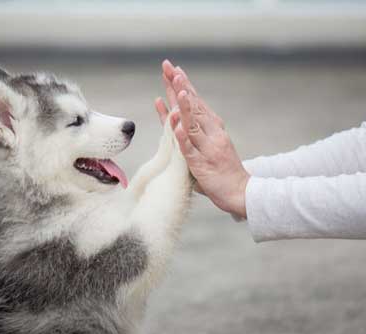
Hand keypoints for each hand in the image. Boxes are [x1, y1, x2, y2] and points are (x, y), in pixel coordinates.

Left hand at [155, 60, 249, 218]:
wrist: (240, 191)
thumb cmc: (221, 168)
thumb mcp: (206, 144)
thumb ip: (189, 131)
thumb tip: (172, 114)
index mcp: (212, 127)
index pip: (195, 102)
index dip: (183, 85)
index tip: (173, 69)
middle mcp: (212, 133)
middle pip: (193, 106)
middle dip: (180, 86)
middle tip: (168, 67)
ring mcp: (207, 148)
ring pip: (193, 124)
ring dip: (185, 106)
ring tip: (177, 88)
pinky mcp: (202, 164)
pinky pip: (190, 150)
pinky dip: (183, 138)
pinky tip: (176, 126)